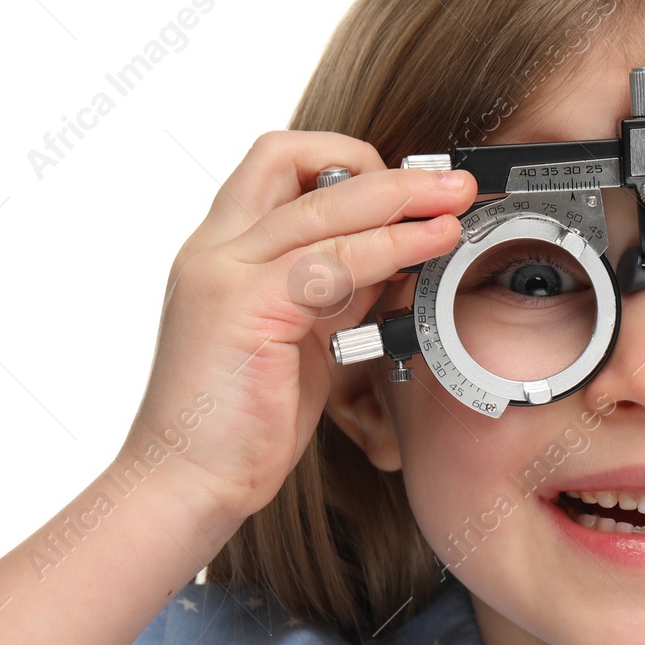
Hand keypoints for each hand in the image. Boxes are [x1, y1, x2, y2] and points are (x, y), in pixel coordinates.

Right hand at [121, 130, 475, 531]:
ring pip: (323, 207)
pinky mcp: (245, 306)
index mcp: (221, 252)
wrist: (189, 482)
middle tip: (450, 181)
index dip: (344, 163)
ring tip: (455, 203)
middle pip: (293, 162)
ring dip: (401, 199)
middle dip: (385, 168)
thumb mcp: (296, 340)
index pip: (277, 167)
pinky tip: (428, 250)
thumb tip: (388, 262)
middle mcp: (215, 250)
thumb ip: (330, 294)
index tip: (402, 190)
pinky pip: (332, 261)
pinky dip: (390, 248)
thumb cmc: (239, 425)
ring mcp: (224, 273)